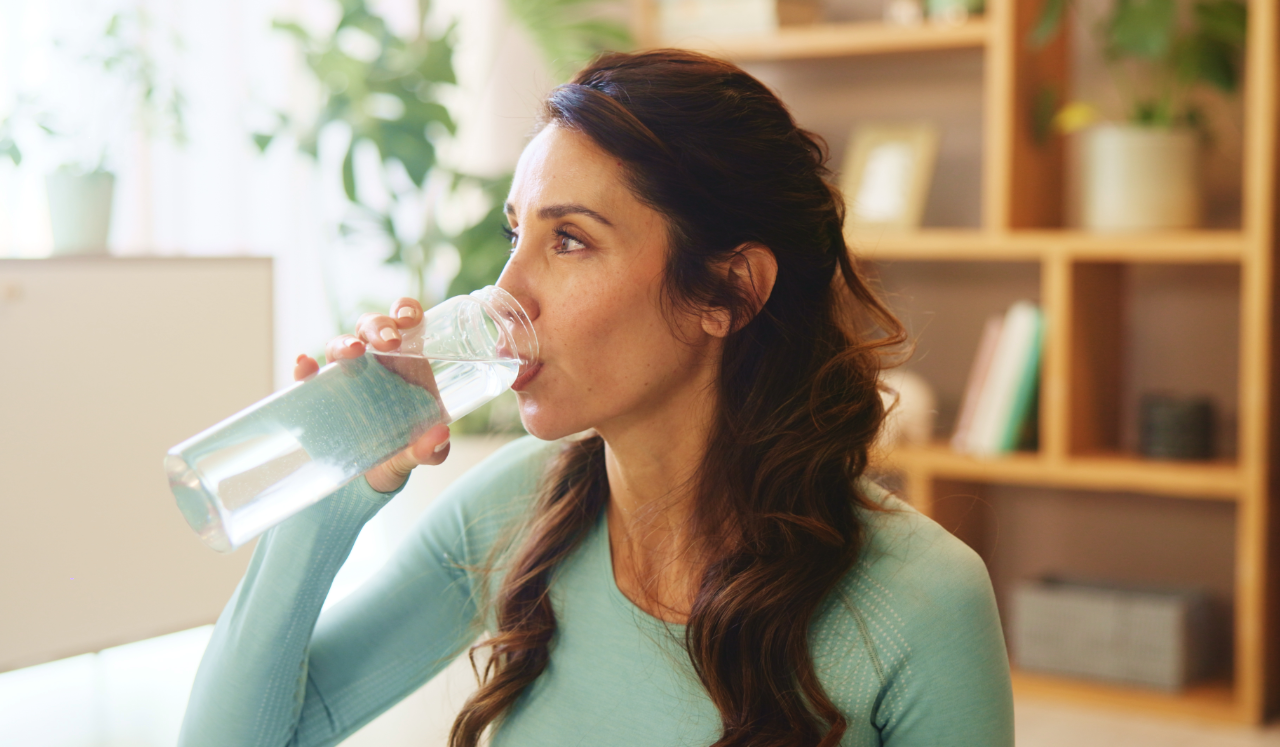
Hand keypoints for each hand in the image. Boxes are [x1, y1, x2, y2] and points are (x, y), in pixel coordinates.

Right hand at [293, 297, 450, 493]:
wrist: (375, 476)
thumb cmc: (404, 450)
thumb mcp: (422, 453)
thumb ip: (432, 449)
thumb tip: (439, 436)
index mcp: (405, 362)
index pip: (403, 323)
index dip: (405, 311)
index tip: (410, 319)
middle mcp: (375, 362)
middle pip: (371, 328)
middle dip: (378, 326)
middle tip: (390, 342)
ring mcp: (346, 376)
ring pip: (340, 346)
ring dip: (344, 343)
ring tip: (353, 352)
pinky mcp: (321, 396)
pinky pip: (308, 377)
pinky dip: (304, 368)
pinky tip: (304, 365)